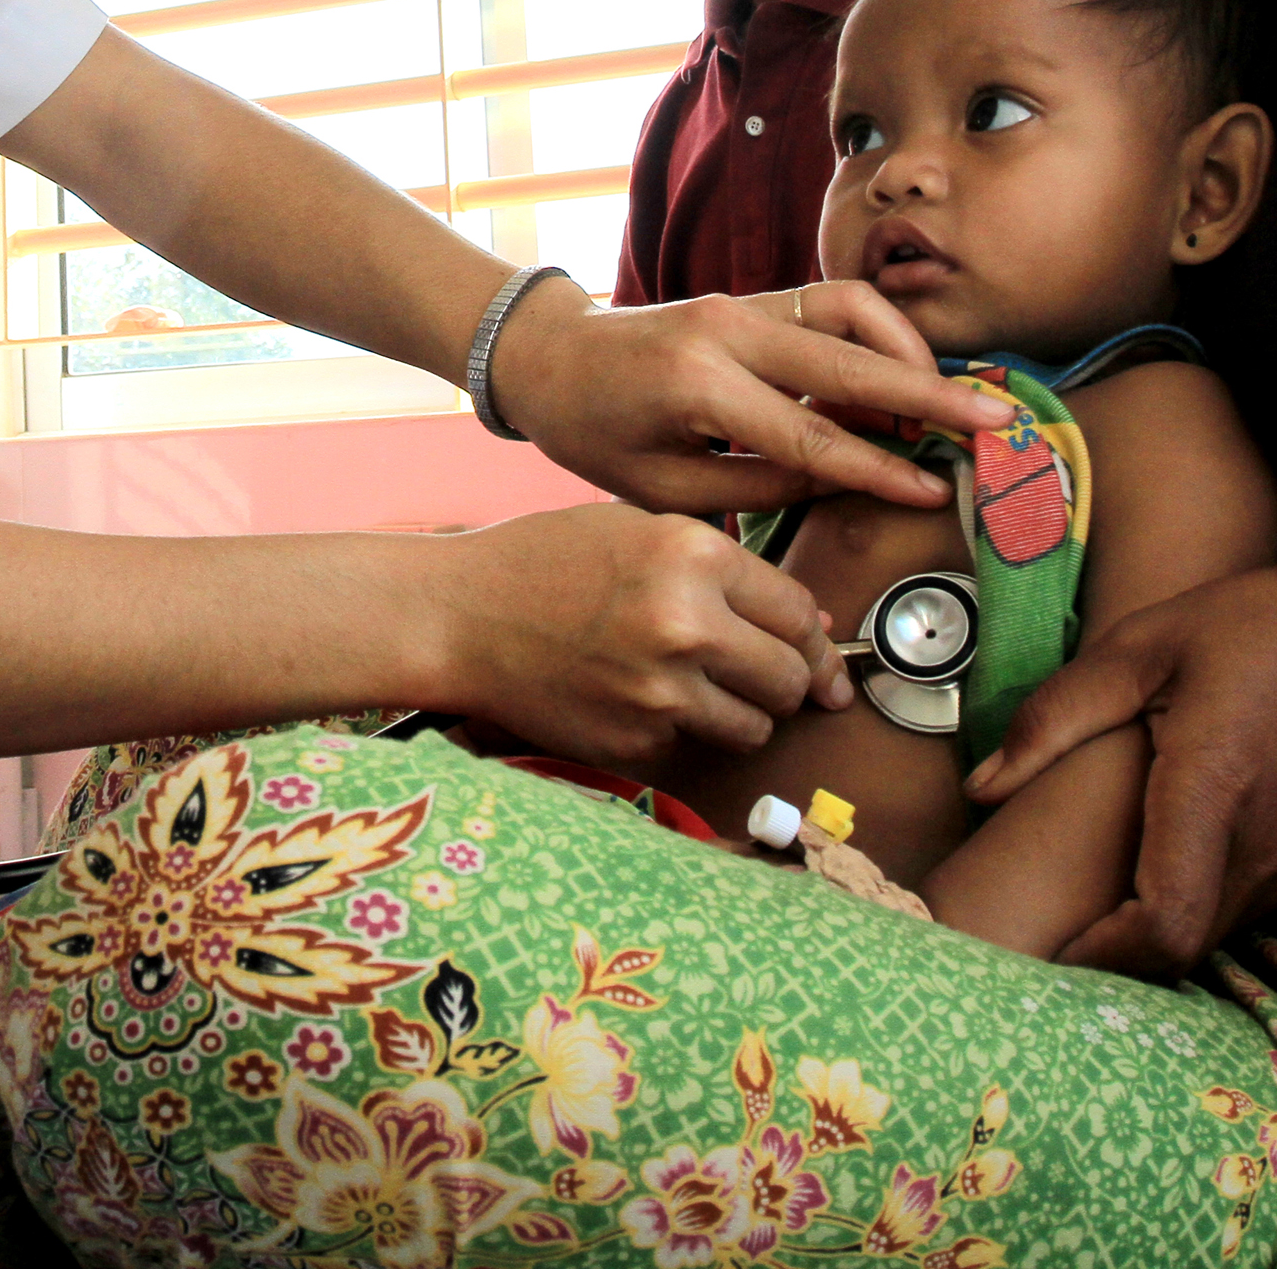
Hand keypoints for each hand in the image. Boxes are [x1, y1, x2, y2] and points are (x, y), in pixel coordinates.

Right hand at [434, 504, 855, 770]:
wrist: (459, 617)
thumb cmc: (545, 561)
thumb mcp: (640, 531)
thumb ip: (727, 571)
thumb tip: (811, 625)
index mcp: (695, 556)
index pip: (800, 613)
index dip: (814, 639)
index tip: (817, 656)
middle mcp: (687, 624)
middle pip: (790, 678)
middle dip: (787, 681)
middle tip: (762, 675)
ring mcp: (660, 691)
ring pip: (755, 727)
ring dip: (742, 713)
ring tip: (700, 686)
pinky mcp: (635, 740)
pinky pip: (693, 746)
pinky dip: (681, 731)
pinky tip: (639, 698)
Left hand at [484, 279, 1008, 514]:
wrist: (548, 357)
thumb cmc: (595, 433)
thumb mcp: (663, 489)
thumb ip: (757, 489)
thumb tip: (845, 485)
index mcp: (698, 388)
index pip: (811, 436)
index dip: (878, 468)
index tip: (935, 489)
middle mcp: (727, 331)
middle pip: (851, 361)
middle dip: (930, 394)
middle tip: (995, 424)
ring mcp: (742, 303)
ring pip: (853, 311)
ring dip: (910, 353)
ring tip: (946, 404)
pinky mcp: (752, 295)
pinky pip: (833, 302)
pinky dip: (880, 331)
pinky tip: (901, 374)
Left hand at [961, 564, 1276, 975]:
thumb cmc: (1250, 631)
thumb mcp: (1139, 648)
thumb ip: (1056, 716)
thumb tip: (982, 788)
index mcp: (1212, 791)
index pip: (1166, 923)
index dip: (1105, 955)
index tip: (1048, 951)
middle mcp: (1260, 846)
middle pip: (1181, 947)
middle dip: (1112, 957)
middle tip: (1042, 941)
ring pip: (1209, 934)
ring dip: (1149, 936)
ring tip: (1081, 914)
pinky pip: (1235, 909)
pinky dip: (1184, 910)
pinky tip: (1141, 882)